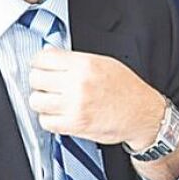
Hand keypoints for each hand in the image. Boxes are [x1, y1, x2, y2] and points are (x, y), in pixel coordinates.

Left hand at [28, 46, 163, 148]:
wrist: (143, 114)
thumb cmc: (128, 89)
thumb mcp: (105, 63)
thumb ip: (76, 59)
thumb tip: (50, 54)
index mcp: (86, 65)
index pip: (43, 58)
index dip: (40, 62)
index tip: (42, 67)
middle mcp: (79, 84)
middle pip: (35, 78)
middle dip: (40, 81)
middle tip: (48, 85)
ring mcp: (75, 106)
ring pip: (36, 101)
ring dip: (42, 101)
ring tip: (53, 101)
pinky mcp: (75, 125)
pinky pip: (45, 121)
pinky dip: (49, 119)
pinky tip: (59, 114)